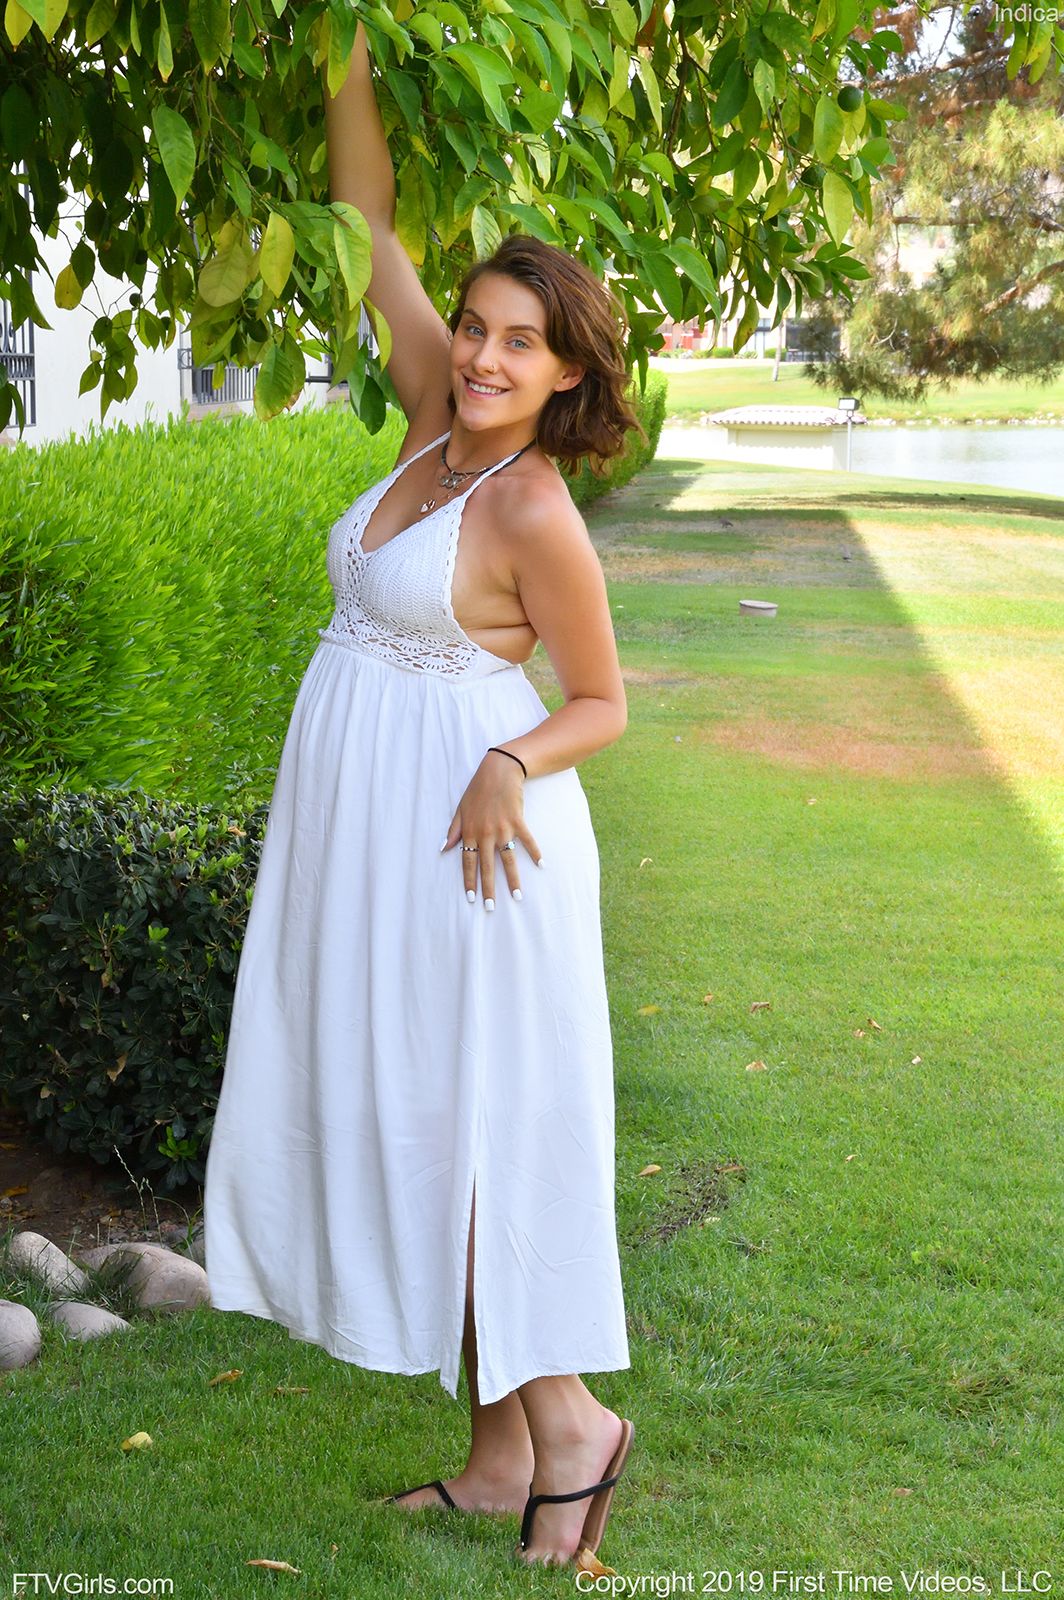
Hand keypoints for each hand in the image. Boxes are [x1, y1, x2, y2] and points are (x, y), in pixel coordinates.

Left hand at [441, 749, 542, 908]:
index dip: (469, 880)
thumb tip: (443, 848)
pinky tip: (541, 865)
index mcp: (470, 831)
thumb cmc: (478, 790)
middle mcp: (485, 833)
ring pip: (507, 860)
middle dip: (488, 889)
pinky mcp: (518, 822)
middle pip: (487, 866)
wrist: (498, 771)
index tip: (471, 897)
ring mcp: (502, 829)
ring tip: (516, 896)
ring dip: (512, 879)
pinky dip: (534, 853)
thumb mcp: (460, 809)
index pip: (468, 861)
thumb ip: (453, 830)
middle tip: (490, 907)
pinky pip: (527, 841)